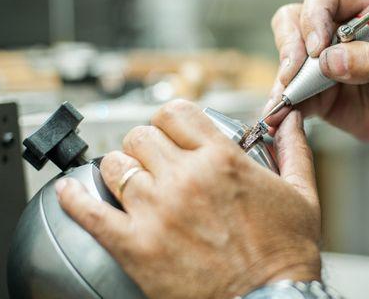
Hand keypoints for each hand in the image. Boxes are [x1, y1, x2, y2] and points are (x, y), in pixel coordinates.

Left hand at [55, 100, 320, 298]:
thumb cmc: (285, 255)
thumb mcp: (301, 195)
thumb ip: (295, 150)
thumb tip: (292, 121)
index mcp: (222, 160)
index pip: (176, 113)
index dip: (172, 119)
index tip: (173, 131)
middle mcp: (185, 178)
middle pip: (141, 136)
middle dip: (147, 144)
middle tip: (155, 160)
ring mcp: (157, 211)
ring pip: (116, 164)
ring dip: (120, 168)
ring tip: (129, 180)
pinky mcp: (136, 246)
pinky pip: (89, 211)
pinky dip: (72, 198)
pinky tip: (68, 192)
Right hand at [266, 0, 368, 145]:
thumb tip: (330, 59)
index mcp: (363, 13)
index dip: (315, 16)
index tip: (317, 47)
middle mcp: (337, 33)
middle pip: (294, 21)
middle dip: (290, 46)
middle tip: (295, 73)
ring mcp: (323, 63)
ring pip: (287, 58)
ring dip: (283, 79)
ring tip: (287, 100)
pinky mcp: (316, 93)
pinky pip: (291, 94)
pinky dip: (282, 104)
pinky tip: (281, 115)